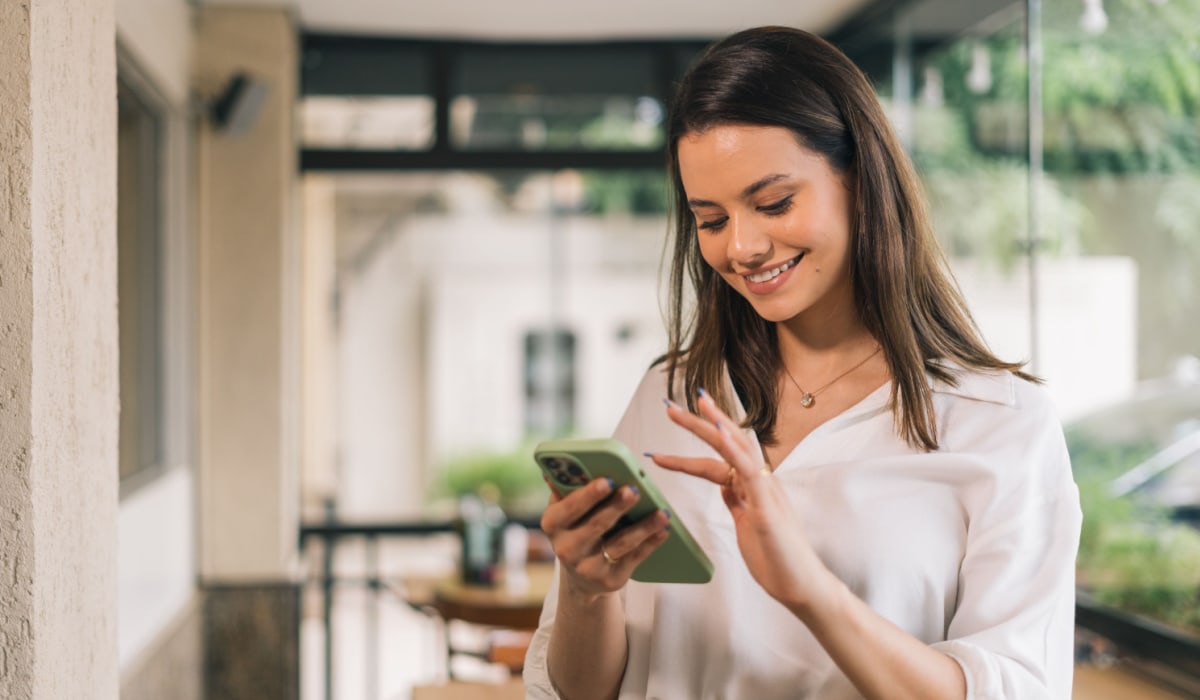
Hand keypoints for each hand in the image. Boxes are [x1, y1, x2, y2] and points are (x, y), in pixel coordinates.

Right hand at [540, 477, 670, 600]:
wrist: (580, 576)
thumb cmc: (575, 530)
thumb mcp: (564, 511)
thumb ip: (565, 489)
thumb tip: (560, 466)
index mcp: (553, 524)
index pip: (570, 508)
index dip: (589, 495)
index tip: (607, 480)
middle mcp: (567, 548)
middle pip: (596, 525)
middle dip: (617, 506)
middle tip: (634, 490)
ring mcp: (589, 567)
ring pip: (620, 543)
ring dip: (643, 526)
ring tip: (661, 512)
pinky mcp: (610, 579)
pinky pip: (635, 558)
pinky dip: (651, 543)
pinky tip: (664, 529)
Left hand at [649, 392, 834, 611]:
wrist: (800, 586)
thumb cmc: (776, 559)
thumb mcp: (747, 524)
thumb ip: (737, 502)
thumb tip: (723, 485)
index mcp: (753, 486)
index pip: (720, 455)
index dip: (698, 438)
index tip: (676, 419)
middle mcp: (760, 482)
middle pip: (727, 443)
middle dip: (698, 422)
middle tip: (670, 406)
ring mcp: (766, 491)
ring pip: (738, 449)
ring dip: (715, 425)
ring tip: (695, 404)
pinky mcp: (767, 507)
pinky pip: (749, 472)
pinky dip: (734, 450)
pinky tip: (720, 434)